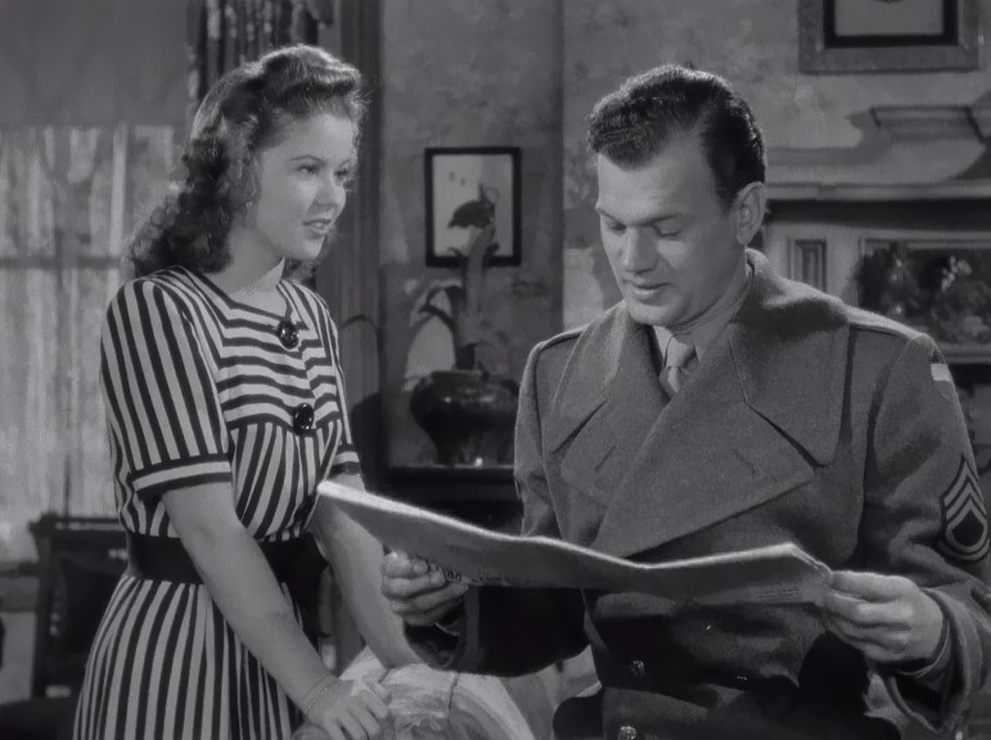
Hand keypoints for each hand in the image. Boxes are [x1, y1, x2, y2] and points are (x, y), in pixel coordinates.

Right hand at [306, 678, 389, 739]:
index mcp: (366, 692)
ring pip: (360, 736)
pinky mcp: (327, 720)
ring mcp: (341, 711)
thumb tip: (392, 714)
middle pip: (375, 729)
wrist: (316, 689)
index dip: (390, 729)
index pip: (385, 714)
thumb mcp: (363, 685)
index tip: (389, 736)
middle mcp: (355, 700)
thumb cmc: (345, 692)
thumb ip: (380, 693)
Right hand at [380, 550, 468, 626]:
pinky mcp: (414, 618)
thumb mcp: (421, 552)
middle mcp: (389, 589)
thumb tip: (439, 548)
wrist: (429, 581)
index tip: (424, 565)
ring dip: (440, 595)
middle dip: (424, 583)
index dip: (407, 568)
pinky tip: (456, 597)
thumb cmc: (424, 560)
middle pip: (401, 590)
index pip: (391, 569)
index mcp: (389, 568)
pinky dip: (445, 605)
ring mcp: (400, 606)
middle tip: (442, 577)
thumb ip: (425, 551)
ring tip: (458, 586)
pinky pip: (429, 615)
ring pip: (417, 604)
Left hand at [819, 571, 944, 664]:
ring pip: (851, 630)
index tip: (828, 578)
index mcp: (902, 592)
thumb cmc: (905, 600)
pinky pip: (854, 643)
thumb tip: (831, 581)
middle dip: (833, 603)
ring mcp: (894, 640)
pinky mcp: (887, 656)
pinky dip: (838, 631)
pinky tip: (831, 621)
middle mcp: (900, 617)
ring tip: (823, 607)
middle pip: (857, 612)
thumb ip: (866, 582)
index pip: (867, 586)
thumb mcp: (894, 584)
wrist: (933, 631)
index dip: (842, 581)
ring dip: (831, 617)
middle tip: (820, 595)